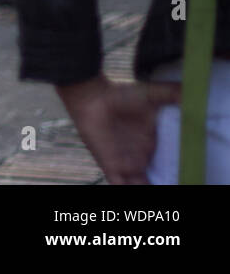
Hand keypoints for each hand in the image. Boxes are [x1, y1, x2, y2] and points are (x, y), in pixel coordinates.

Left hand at [56, 76, 179, 183]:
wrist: (92, 97)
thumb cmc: (120, 95)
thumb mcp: (151, 94)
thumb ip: (172, 93)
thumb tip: (193, 94)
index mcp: (151, 145)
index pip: (168, 166)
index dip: (178, 172)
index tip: (190, 175)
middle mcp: (140, 157)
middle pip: (157, 180)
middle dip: (166, 183)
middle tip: (182, 183)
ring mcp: (126, 164)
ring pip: (141, 185)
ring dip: (149, 188)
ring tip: (165, 191)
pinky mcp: (111, 167)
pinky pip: (120, 186)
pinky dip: (128, 190)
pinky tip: (139, 190)